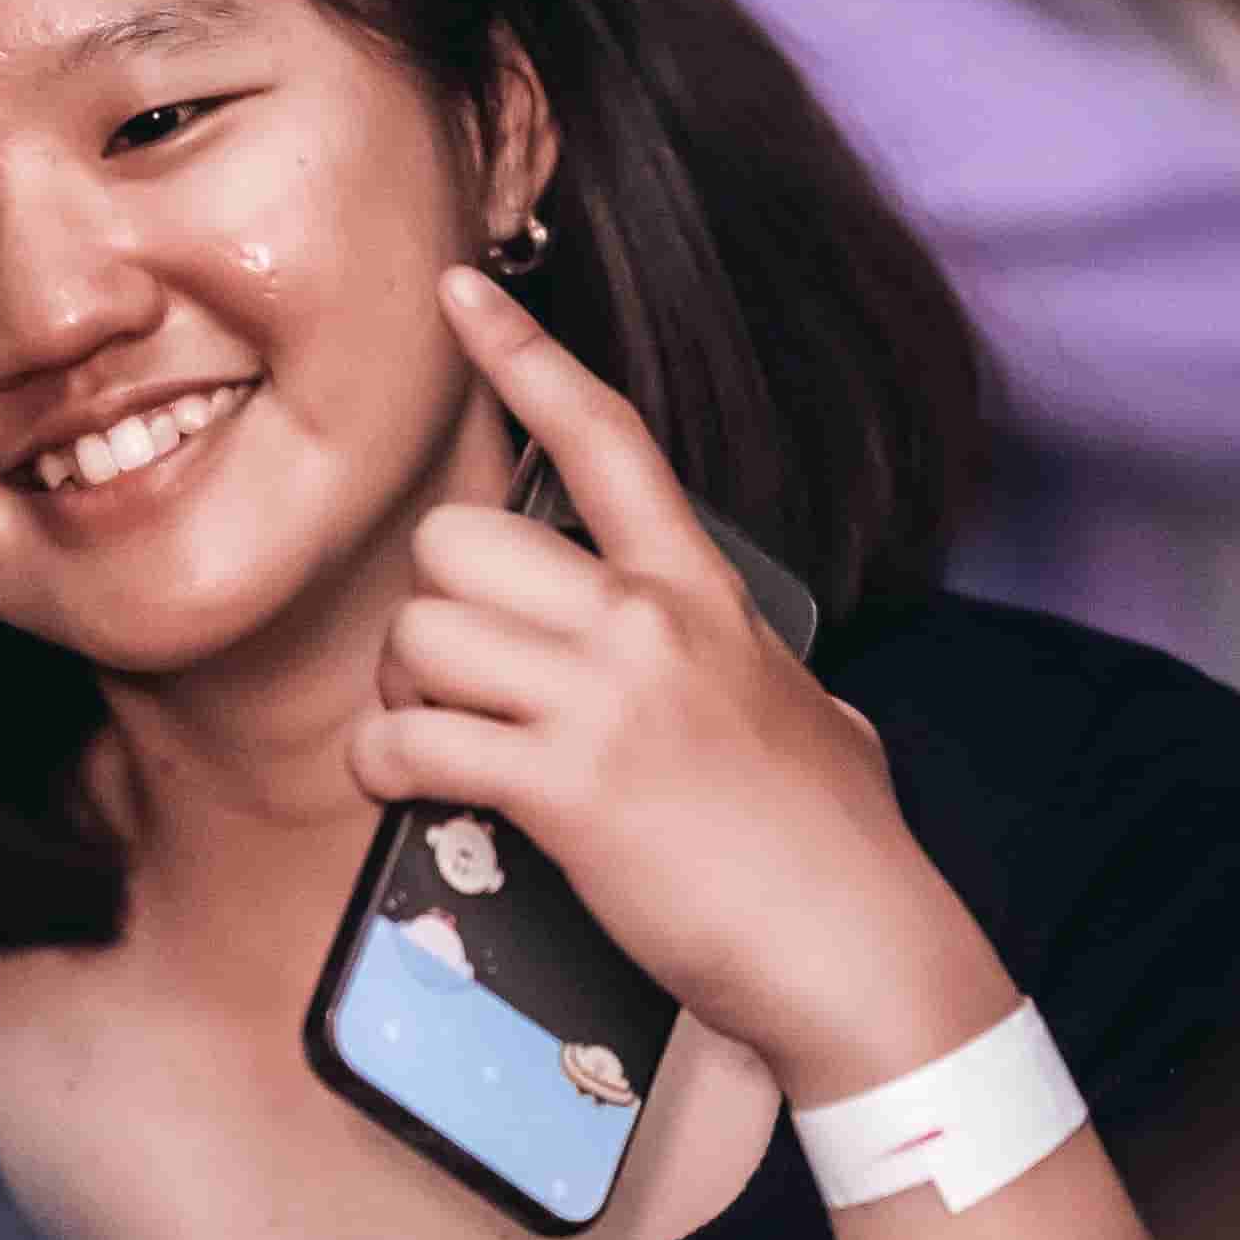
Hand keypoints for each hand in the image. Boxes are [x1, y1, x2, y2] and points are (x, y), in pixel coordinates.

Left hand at [351, 266, 1017, 1107]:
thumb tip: (776, 690)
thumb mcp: (809, 715)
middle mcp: (648, 624)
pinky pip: (412, 740)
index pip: (604, 438)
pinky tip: (402, 787)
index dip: (521, 354)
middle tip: (454, 675)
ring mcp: (605, 701)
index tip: (455, 290)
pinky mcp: (564, 790)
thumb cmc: (839, 848)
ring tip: (434, 737)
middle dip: (433, 607)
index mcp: (701, 591)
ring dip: (402, 691)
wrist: (857, 949)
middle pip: (461, 541)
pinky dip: (382, 764)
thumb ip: (760, 672)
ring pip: (422, 633)